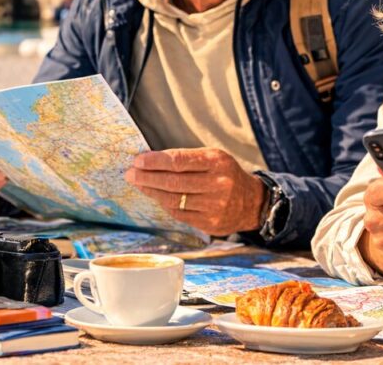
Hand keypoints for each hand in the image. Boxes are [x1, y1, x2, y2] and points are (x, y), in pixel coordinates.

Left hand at [125, 148, 266, 236]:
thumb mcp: (213, 158)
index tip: (138, 160)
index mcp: (217, 162)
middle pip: (174, 182)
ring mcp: (214, 206)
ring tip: (139, 184)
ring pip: (174, 200)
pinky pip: (179, 214)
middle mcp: (217, 184)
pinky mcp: (210, 224)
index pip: (179, 161)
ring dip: (152, 192)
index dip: (156, 161)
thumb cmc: (225, 174)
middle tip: (131, 173)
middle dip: (148, 177)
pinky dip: (165, 205)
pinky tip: (157, 197)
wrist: (252, 202)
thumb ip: (186, 158)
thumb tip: (151, 160)